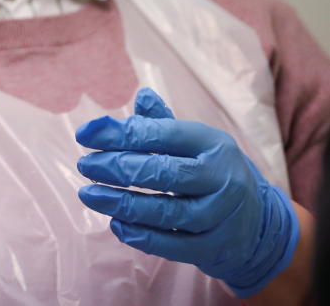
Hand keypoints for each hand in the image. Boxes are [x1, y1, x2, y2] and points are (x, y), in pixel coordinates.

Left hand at [76, 87, 299, 297]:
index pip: (162, 134)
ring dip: (121, 204)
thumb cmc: (211, 172)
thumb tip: (141, 96)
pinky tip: (116, 224)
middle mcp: (221, 179)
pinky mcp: (214, 248)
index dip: (120, 134)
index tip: (85, 135)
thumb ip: (162, 123)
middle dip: (117, 168)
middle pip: (162, 173)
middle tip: (85, 165)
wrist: (259, 223)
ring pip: (165, 211)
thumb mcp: (194, 143)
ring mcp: (220, 216)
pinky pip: (173, 244)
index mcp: (213, 144)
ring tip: (89, 194)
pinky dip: (141, 236)